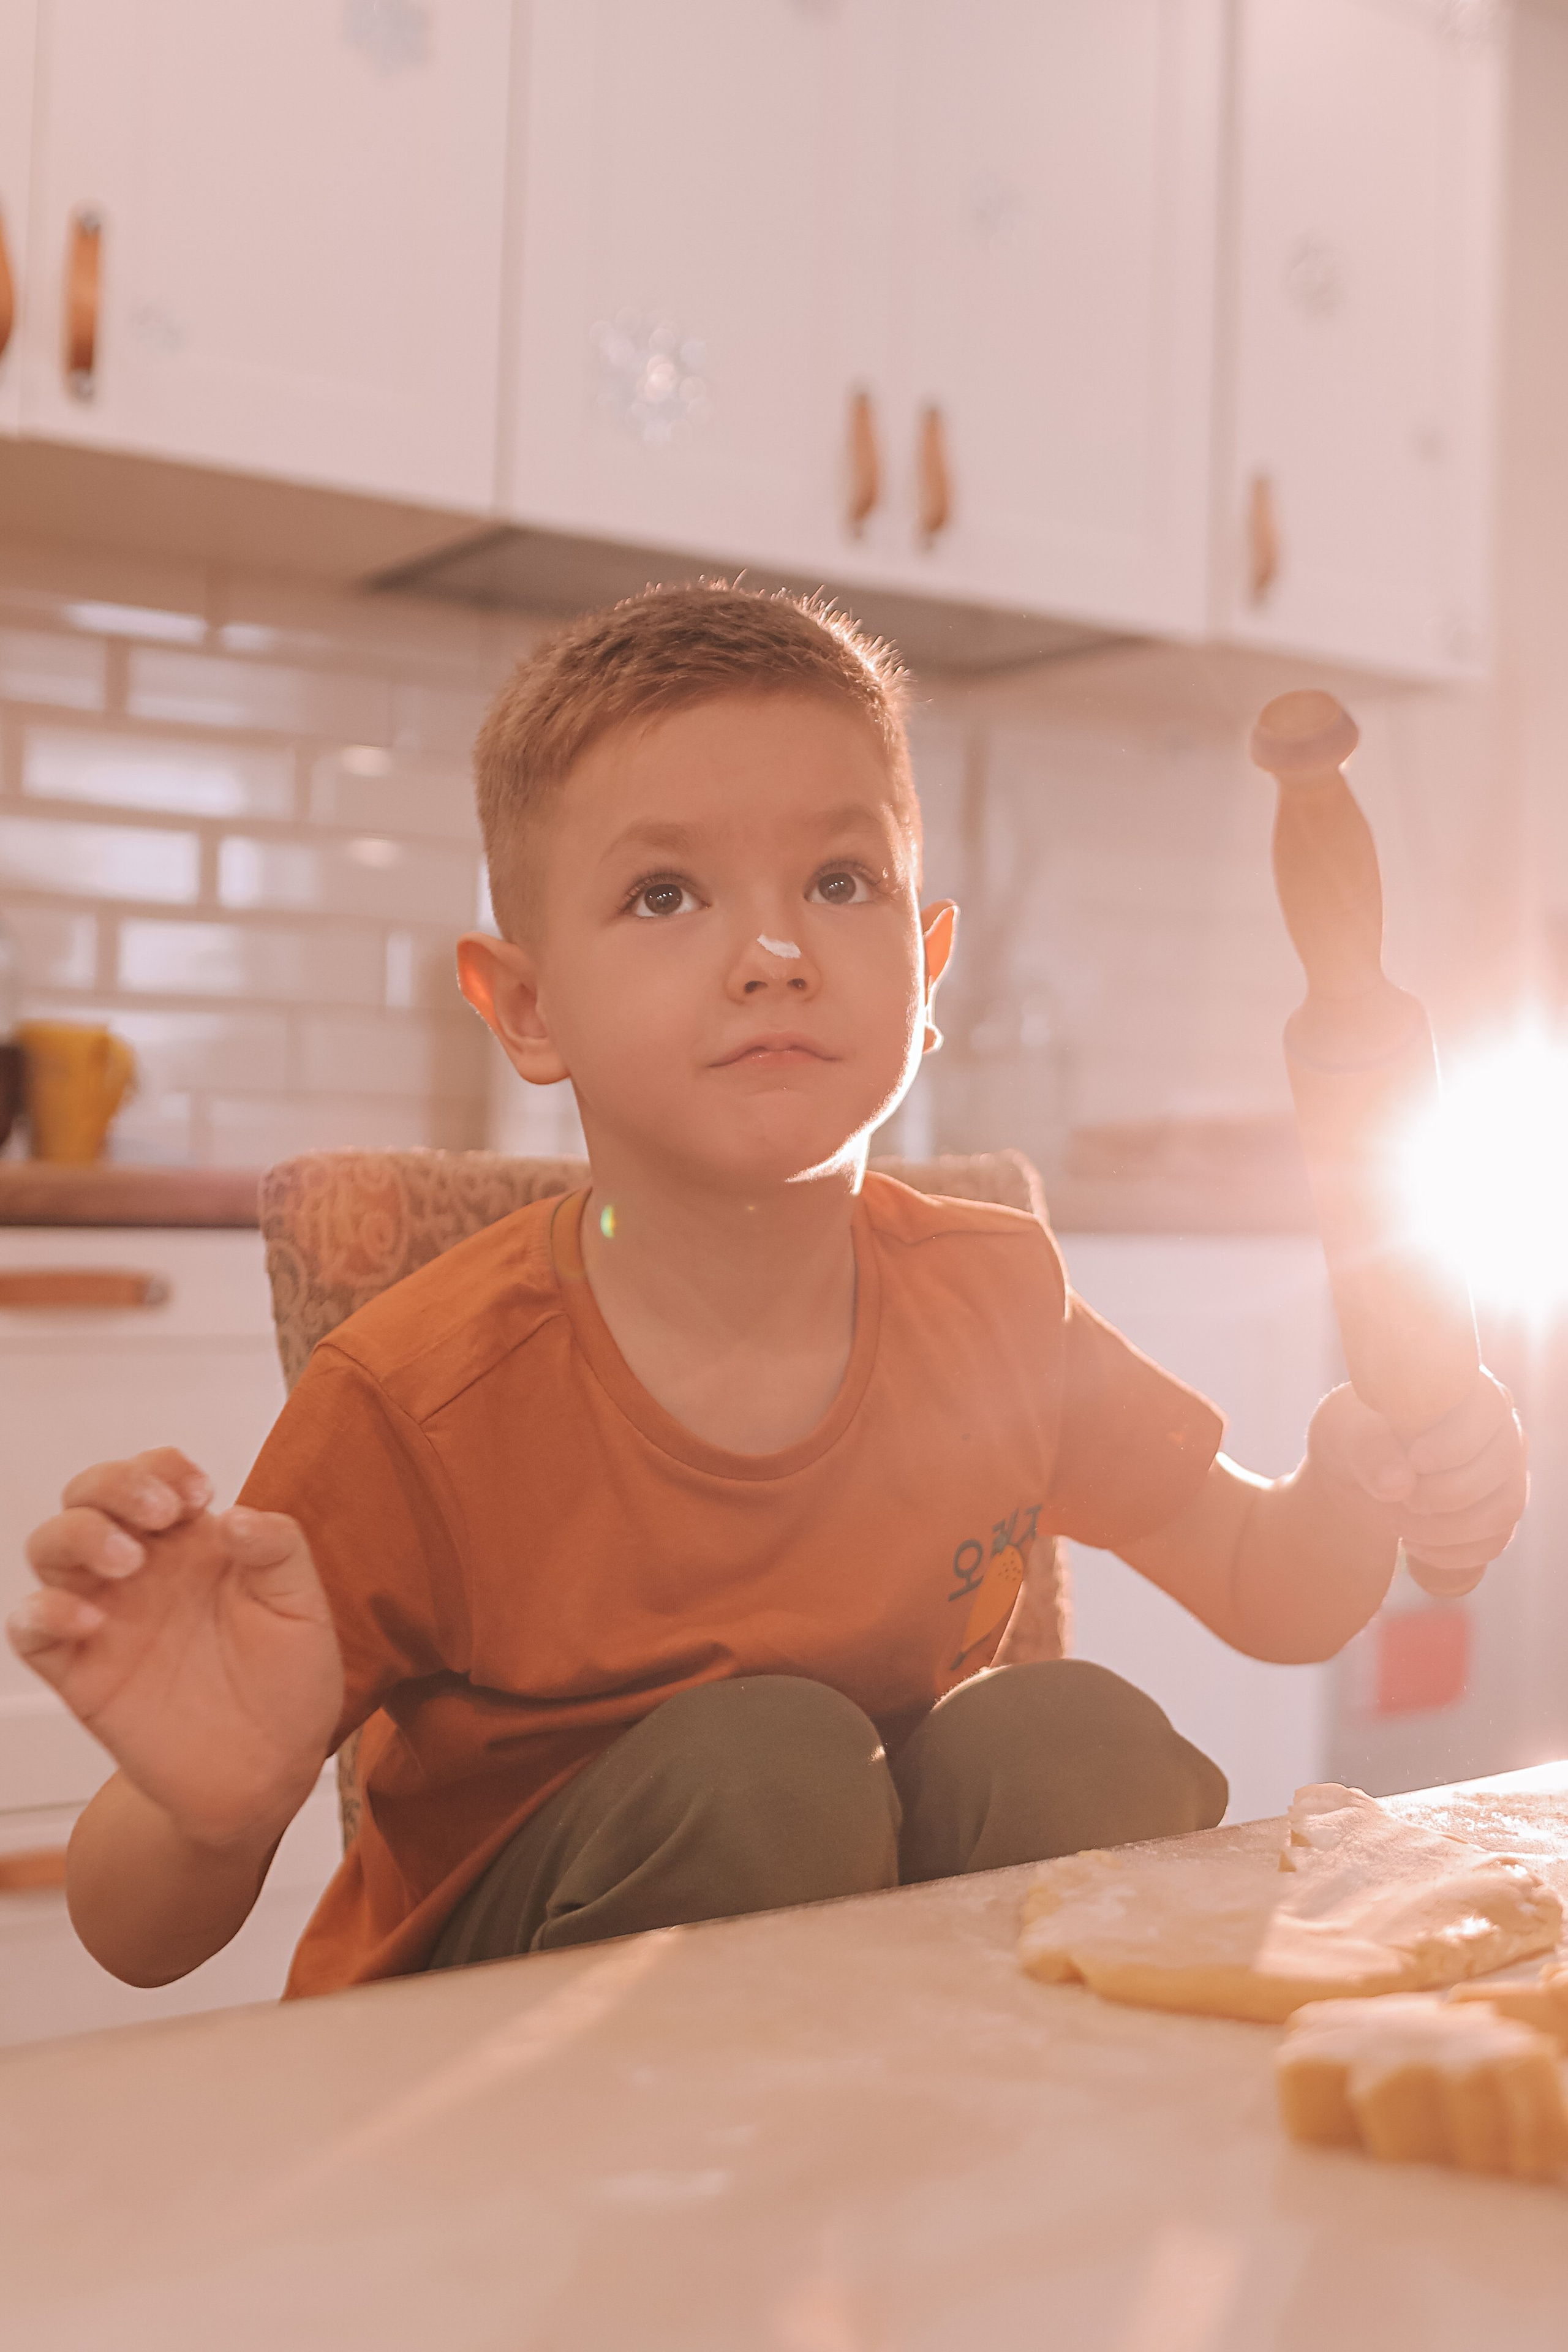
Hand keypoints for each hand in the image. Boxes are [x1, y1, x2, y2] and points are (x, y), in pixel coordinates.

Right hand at [7, 1448, 343, 1850]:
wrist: (268, 1774)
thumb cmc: (289, 1685)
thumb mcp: (304, 1609)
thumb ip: (279, 1550)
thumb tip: (234, 1515)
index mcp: (193, 1544)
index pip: (155, 1476)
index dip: (164, 1467)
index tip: (197, 1492)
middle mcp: (143, 1570)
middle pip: (90, 1496)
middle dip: (113, 1485)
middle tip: (159, 1514)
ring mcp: (106, 1617)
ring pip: (51, 1547)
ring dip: (79, 1536)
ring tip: (128, 1561)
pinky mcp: (80, 1670)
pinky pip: (32, 1626)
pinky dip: (44, 1611)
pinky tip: (89, 1618)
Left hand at [1307, 1372, 1528, 1577]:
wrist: (1358, 1476)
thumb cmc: (1356, 1438)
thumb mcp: (1346, 1435)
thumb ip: (1369, 1451)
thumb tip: (1399, 1484)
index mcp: (1465, 1388)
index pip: (1488, 1409)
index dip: (1457, 1441)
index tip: (1414, 1459)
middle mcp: (1497, 1427)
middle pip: (1501, 1463)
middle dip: (1445, 1492)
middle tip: (1399, 1498)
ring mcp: (1506, 1472)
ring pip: (1504, 1508)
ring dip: (1448, 1528)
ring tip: (1398, 1523)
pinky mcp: (1498, 1512)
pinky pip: (1494, 1542)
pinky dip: (1452, 1553)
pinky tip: (1412, 1544)